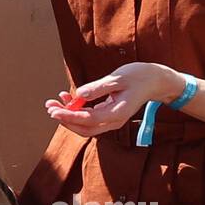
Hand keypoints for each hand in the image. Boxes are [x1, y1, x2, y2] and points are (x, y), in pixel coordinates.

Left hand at [44, 63, 182, 138]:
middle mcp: (113, 121)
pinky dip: (77, 110)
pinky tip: (67, 98)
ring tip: (53, 102)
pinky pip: (89, 117)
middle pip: (84, 128)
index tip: (54, 111)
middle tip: (49, 107)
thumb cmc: (139, 76)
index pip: (88, 120)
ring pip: (85, 124)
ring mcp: (111, 119)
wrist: (155, 81)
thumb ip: (99, 87)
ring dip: (68, 115)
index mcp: (117, 114)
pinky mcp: (108, 114)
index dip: (69, 117)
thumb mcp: (118, 78)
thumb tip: (79, 94)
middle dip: (65, 120)